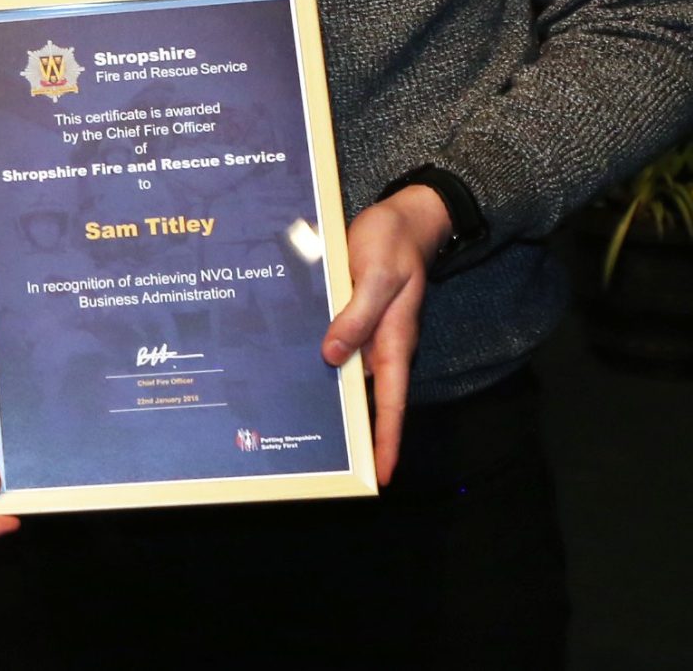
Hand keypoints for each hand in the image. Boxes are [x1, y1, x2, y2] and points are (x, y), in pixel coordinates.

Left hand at [323, 184, 451, 485]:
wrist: (404, 217)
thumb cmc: (393, 243)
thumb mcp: (376, 274)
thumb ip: (357, 315)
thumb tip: (332, 356)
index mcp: (394, 341)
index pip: (392, 403)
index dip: (388, 440)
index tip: (383, 476)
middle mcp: (380, 343)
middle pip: (367, 397)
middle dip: (353, 431)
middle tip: (328, 464)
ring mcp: (366, 330)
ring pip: (345, 371)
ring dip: (328, 394)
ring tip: (297, 427)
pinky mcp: (352, 314)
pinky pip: (335, 343)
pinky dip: (318, 358)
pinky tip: (289, 367)